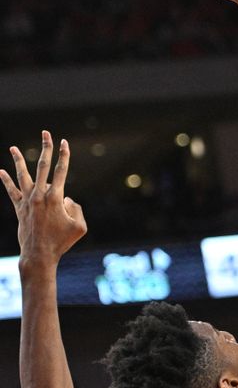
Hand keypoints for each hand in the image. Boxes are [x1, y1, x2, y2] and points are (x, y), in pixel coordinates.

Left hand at [0, 131, 86, 267]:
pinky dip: (6, 181)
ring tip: (13, 148)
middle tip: (46, 133)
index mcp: (56, 198)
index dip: (64, 155)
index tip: (65, 142)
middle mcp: (40, 195)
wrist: (39, 254)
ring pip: (23, 175)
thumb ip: (76, 208)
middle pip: (43, 166)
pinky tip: (1, 171)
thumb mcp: (80, 226)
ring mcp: (28, 201)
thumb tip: (66, 200)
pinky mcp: (20, 208)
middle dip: (46, 148)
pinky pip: (12, 191)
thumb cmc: (62, 242)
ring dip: (18, 160)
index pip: (61, 171)